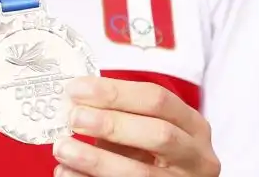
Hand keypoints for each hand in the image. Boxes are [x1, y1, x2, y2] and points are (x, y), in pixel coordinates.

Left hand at [53, 77, 220, 175]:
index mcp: (191, 124)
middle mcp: (195, 156)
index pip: (157, 99)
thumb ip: (115, 112)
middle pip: (159, 134)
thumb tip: (70, 101)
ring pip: (141, 174)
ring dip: (96, 160)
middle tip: (74, 118)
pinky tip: (67, 172)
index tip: (76, 89)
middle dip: (112, 124)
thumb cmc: (148, 151)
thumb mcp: (141, 125)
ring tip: (63, 149)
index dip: (114, 92)